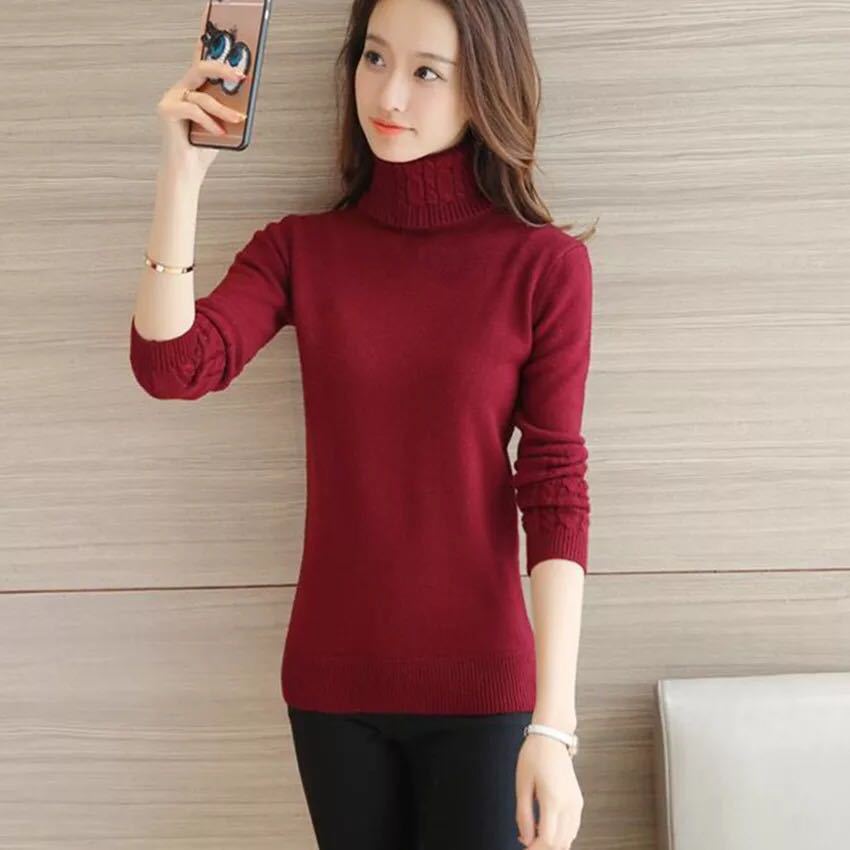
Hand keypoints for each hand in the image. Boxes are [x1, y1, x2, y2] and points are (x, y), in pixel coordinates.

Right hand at [156, 3, 247, 180]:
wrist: (187, 171)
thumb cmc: (204, 147)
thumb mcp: (223, 122)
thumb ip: (229, 105)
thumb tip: (244, 89)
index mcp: (194, 89)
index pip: (201, 57)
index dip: (205, 33)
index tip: (212, 10)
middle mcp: (180, 89)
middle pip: (201, 67)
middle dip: (222, 68)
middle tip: (242, 75)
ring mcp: (171, 98)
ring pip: (203, 94)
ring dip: (224, 110)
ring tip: (237, 121)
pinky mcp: (166, 110)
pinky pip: (194, 108)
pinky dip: (209, 121)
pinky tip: (218, 132)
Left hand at [515, 733, 582, 848]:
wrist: (552, 737)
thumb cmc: (534, 756)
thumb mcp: (522, 785)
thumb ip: (523, 815)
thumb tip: (525, 839)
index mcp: (553, 800)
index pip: (548, 840)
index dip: (535, 848)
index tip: (522, 847)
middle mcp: (569, 805)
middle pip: (560, 843)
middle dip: (542, 848)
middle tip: (526, 842)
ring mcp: (576, 804)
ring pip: (569, 839)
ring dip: (552, 843)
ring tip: (533, 834)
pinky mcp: (578, 801)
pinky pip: (573, 828)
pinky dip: (561, 835)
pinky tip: (544, 827)